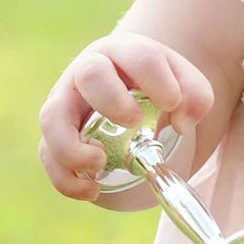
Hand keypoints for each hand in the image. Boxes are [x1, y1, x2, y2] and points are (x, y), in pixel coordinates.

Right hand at [38, 33, 214, 200]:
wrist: (129, 91)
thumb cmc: (157, 86)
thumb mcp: (184, 83)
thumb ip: (195, 95)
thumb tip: (182, 123)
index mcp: (124, 52)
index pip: (139, 56)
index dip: (157, 81)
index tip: (172, 104)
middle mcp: (88, 71)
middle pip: (89, 74)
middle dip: (111, 100)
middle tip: (133, 123)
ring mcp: (66, 102)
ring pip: (52, 118)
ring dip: (73, 146)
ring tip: (100, 165)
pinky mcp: (55, 135)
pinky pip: (47, 155)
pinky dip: (65, 178)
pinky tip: (92, 191)